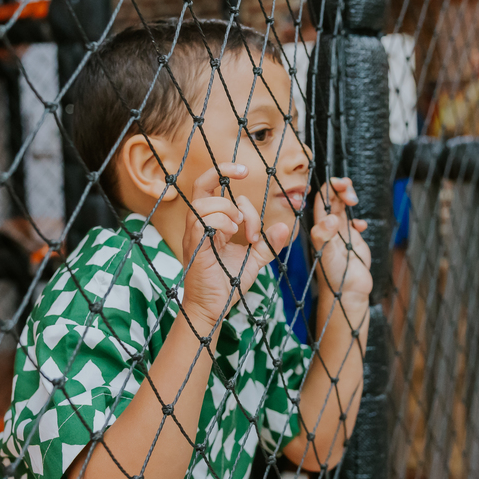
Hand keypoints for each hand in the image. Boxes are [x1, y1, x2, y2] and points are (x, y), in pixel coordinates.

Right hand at [180, 163, 291, 329]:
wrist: (213, 308)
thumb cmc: (228, 284)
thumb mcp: (255, 261)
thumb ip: (268, 244)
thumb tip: (285, 227)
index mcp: (211, 224)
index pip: (223, 195)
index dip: (246, 206)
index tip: (256, 228)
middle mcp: (199, 225)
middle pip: (200, 184)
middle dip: (222, 169)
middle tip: (244, 172)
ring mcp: (194, 235)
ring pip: (202, 201)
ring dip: (226, 208)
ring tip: (239, 228)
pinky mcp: (193, 247)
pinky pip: (199, 221)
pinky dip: (220, 222)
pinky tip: (232, 236)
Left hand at [310, 177, 371, 306]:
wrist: (347, 294)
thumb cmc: (333, 276)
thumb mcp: (326, 254)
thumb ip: (325, 236)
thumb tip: (332, 218)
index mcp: (320, 227)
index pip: (322, 200)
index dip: (329, 188)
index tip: (339, 184)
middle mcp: (330, 228)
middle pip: (333, 200)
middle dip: (341, 189)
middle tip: (349, 189)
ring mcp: (342, 234)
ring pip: (343, 208)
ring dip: (348, 198)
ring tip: (354, 199)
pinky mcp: (354, 241)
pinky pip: (355, 224)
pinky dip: (359, 220)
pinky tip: (361, 226)